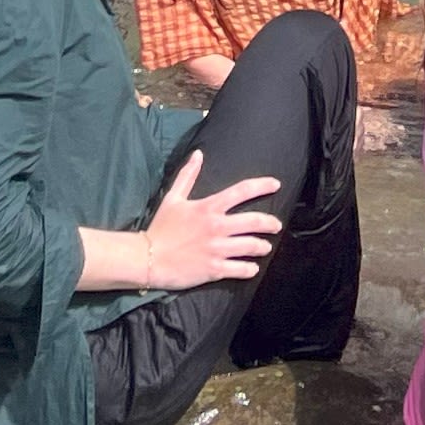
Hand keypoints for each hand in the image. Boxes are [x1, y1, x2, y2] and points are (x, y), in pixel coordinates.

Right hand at [143, 155, 281, 288]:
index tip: (276, 184)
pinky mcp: (214, 269)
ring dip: (263, 246)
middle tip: (276, 225)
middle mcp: (216, 227)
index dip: (262, 186)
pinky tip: (252, 268)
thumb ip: (188, 175)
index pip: (241, 191)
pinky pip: (241, 269)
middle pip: (254, 221)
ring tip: (265, 247)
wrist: (147, 258)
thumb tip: (198, 154)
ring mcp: (217, 249)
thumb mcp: (173, 198)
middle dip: (270, 223)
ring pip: (252, 246)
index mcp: (208, 208)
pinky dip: (250, 269)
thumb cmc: (161, 227)